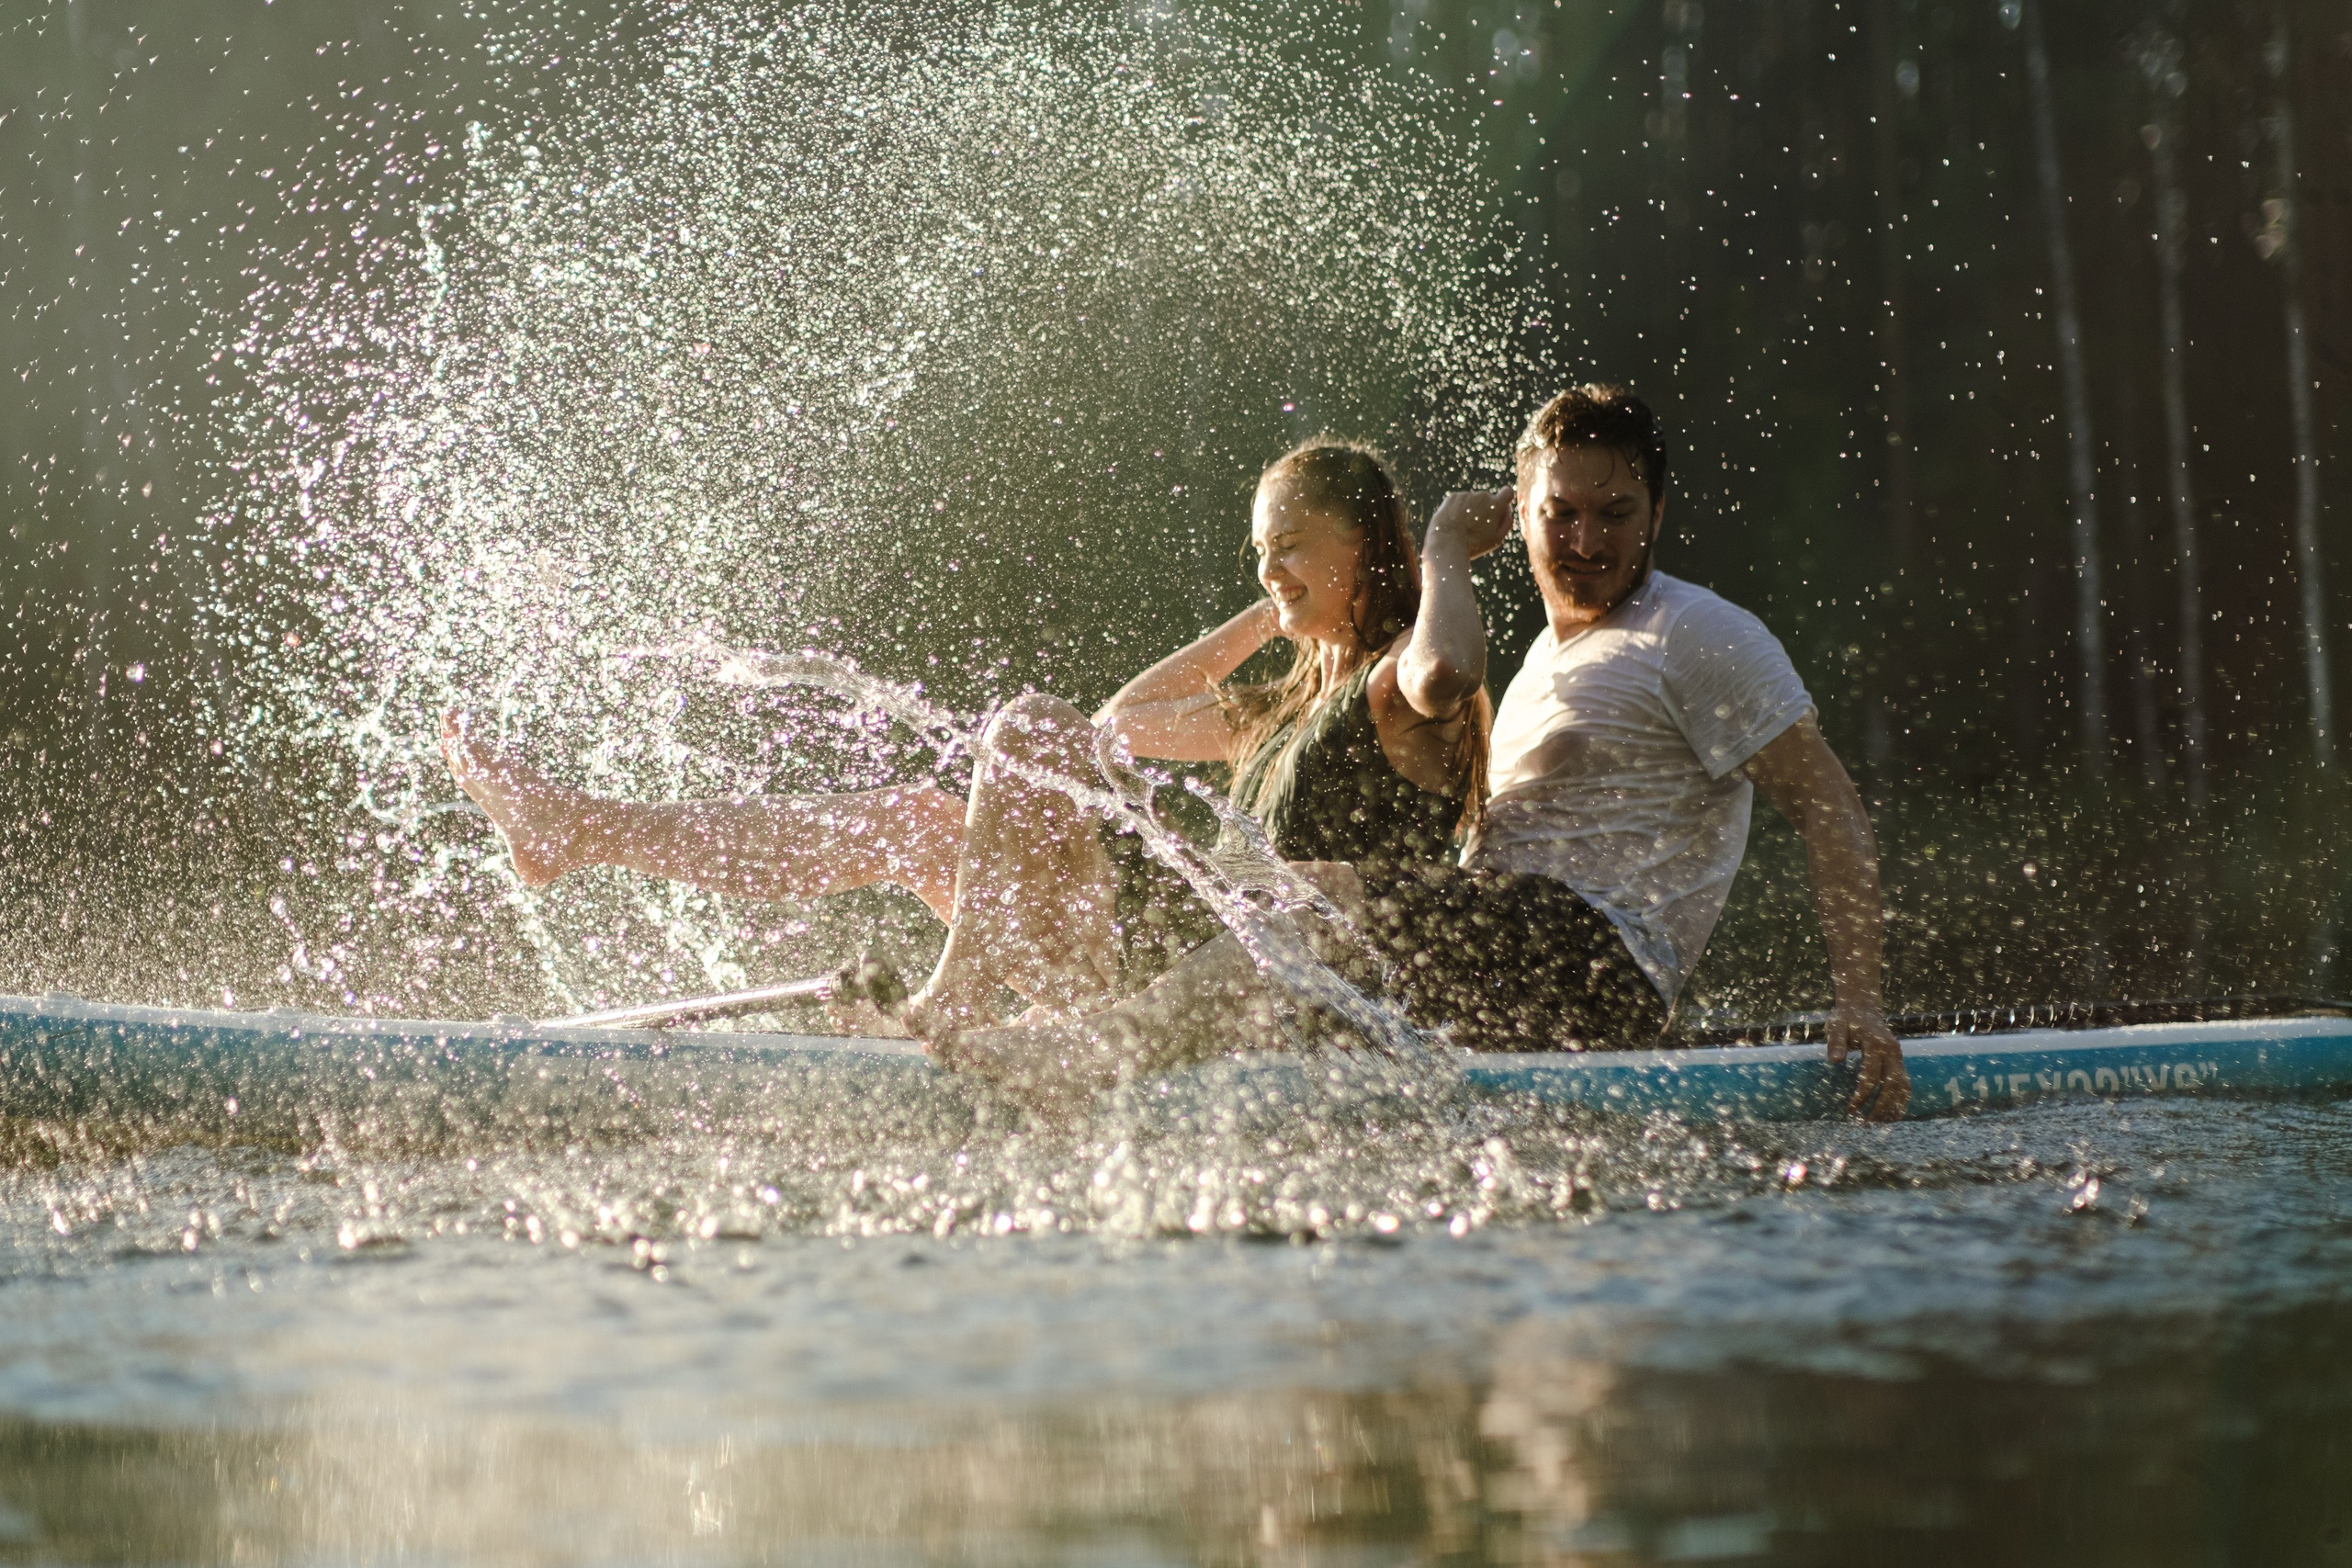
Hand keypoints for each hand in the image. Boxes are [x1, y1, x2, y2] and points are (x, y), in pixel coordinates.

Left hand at [1428, 487, 1515, 559]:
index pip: (1508, 492)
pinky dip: (1458, 509)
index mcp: (1496, 505)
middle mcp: (1482, 496)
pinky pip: (1459, 501)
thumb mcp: (1496, 539)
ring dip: (1470, 510)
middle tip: (1475, 528)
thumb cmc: (1474, 544)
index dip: (1505, 498)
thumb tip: (1506, 508)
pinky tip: (1454, 522)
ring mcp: (1467, 495)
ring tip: (1462, 528)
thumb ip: (1506, 522)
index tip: (1500, 504)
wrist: (1447, 543)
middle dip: (1484, 510)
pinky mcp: (1453, 497)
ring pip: (1472, 501)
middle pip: (1487, 499)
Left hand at [1826, 1000, 1907, 1120]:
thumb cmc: (1846, 1018)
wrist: (1863, 1006)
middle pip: (1892, 1084)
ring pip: (1903, 1086)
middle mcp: (1892, 1051)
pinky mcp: (1899, 1061)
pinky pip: (1905, 1084)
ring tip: (1879, 1124)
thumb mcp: (1836, 1025)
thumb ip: (1836, 1041)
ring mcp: (1898, 1057)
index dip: (1862, 1095)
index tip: (1851, 1110)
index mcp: (1876, 1043)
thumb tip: (1835, 1060)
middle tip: (1865, 1124)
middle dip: (1880, 1107)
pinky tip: (1892, 1116)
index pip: (1871, 1076)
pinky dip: (1901, 1101)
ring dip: (1893, 1107)